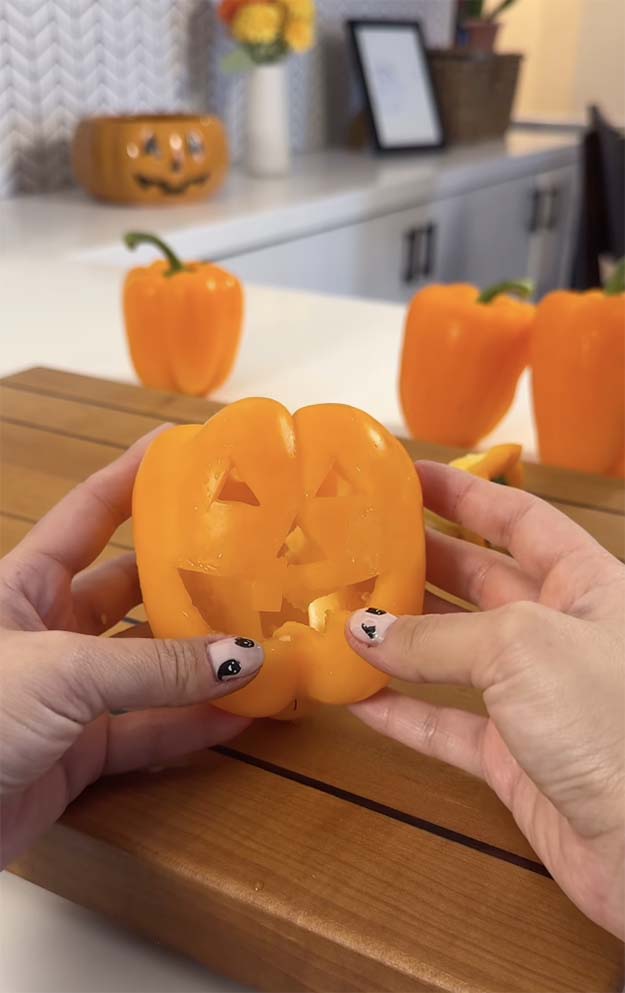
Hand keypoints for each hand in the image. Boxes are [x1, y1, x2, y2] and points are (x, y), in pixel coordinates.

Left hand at [0, 428, 263, 868]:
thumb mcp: (60, 673)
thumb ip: (153, 668)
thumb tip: (243, 658)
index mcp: (23, 584)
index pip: (90, 513)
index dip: (136, 478)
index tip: (188, 450)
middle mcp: (47, 630)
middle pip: (131, 590)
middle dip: (187, 578)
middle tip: (251, 562)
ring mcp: (65, 693)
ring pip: (147, 667)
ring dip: (201, 663)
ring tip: (263, 644)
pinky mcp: (76, 752)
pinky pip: (145, 730)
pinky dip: (190, 726)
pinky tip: (238, 715)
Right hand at [347, 462, 624, 937]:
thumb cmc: (615, 721)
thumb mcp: (522, 647)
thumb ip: (438, 637)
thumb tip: (364, 630)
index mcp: (588, 586)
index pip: (518, 520)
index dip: (465, 493)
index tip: (409, 475)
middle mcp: (562, 635)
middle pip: (481, 582)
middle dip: (423, 562)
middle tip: (361, 545)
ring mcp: (537, 698)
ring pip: (455, 656)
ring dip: (402, 639)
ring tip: (344, 615)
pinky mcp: (515, 759)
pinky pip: (447, 725)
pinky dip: (401, 712)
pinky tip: (357, 697)